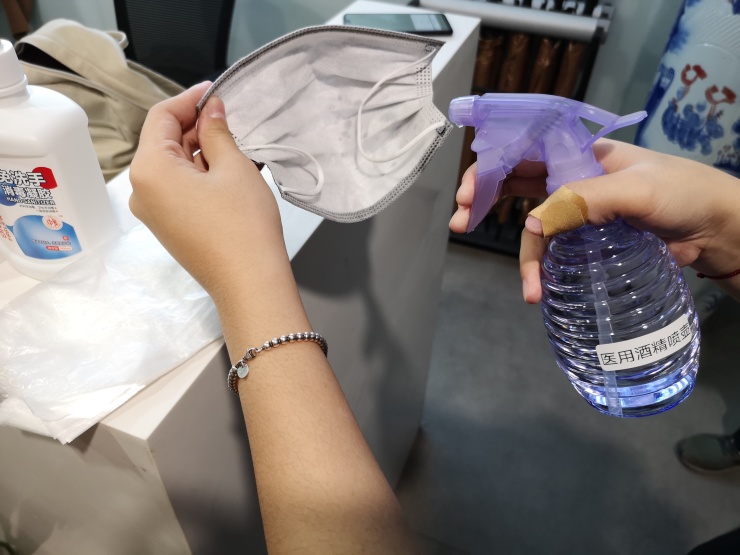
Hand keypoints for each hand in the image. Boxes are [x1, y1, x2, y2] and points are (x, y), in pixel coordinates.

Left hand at [129, 82, 284, 303]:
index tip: (214, 91)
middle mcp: (141, 191)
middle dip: (195, 126)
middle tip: (229, 118)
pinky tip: (227, 171)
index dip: (189, 99)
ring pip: (172, 166)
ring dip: (200, 151)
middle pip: (164, 142)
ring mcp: (153, 212)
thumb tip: (212, 110)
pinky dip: (198, 174)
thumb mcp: (233, 167)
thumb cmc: (242, 227)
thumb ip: (217, 131)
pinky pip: (177, 189)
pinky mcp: (168, 227)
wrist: (249, 283)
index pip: (161, 117)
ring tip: (235, 147)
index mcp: (149, 170)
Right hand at [450, 139, 739, 302]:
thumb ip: (584, 200)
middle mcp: (573, 176)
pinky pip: (554, 248)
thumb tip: (532, 226)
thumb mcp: (636, 190)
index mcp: (580, 152)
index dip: (490, 166)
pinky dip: (541, 267)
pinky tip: (537, 287)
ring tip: (523, 286)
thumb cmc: (684, 195)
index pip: (523, 150)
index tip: (469, 192)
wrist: (720, 230)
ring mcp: (579, 209)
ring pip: (533, 221)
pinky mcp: (588, 239)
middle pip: (516, 182)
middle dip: (483, 199)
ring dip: (520, 250)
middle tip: (460, 221)